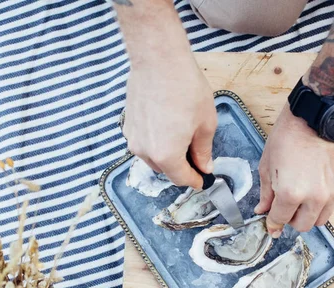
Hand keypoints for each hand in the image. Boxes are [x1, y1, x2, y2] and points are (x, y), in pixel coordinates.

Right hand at [122, 57, 216, 188]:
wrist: (159, 60)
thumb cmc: (185, 88)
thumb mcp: (205, 124)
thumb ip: (204, 151)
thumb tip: (204, 167)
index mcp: (166, 156)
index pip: (181, 179)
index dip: (195, 180)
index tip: (203, 179)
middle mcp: (145, 151)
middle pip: (166, 169)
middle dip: (182, 166)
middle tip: (197, 153)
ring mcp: (133, 137)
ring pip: (153, 156)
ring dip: (167, 153)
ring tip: (183, 134)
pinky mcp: (128, 123)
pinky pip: (144, 141)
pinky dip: (156, 140)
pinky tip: (168, 123)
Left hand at [255, 105, 333, 237]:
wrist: (315, 117)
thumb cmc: (288, 136)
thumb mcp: (268, 165)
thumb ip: (266, 193)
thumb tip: (263, 210)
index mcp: (290, 193)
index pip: (280, 220)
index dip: (272, 223)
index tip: (270, 223)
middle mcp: (313, 198)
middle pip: (302, 226)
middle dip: (290, 220)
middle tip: (284, 208)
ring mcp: (330, 193)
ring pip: (319, 220)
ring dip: (307, 216)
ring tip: (299, 200)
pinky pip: (330, 206)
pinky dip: (319, 205)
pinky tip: (311, 190)